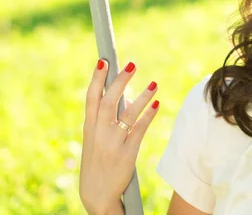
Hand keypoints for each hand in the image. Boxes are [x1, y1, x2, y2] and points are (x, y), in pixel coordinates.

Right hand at [80, 59, 158, 214]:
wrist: (97, 195)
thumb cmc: (99, 161)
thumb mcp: (98, 139)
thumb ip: (110, 118)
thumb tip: (132, 98)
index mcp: (89, 128)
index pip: (91, 98)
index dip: (96, 79)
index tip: (103, 60)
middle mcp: (99, 133)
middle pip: (109, 102)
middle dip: (120, 82)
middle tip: (132, 65)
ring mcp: (112, 144)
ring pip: (128, 115)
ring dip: (142, 97)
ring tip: (154, 83)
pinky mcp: (126, 154)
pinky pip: (139, 130)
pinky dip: (148, 116)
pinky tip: (157, 105)